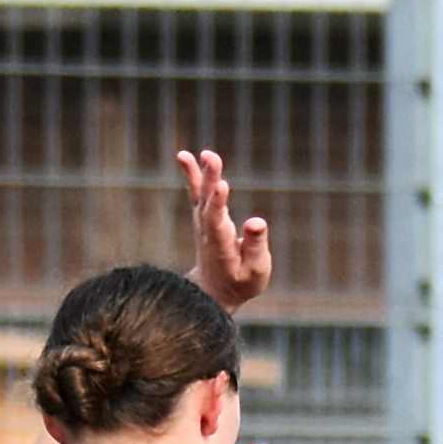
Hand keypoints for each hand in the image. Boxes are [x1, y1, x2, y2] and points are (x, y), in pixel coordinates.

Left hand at [176, 149, 272, 310]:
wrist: (214, 290)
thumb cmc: (241, 282)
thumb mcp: (255, 272)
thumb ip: (255, 247)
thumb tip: (257, 221)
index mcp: (221, 247)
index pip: (217, 221)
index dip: (218, 203)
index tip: (222, 185)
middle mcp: (207, 231)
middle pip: (207, 202)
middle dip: (210, 179)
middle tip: (212, 157)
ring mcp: (202, 222)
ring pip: (200, 195)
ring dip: (200, 173)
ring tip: (203, 153)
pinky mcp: (203, 215)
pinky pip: (196, 192)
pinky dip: (192, 174)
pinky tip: (185, 155)